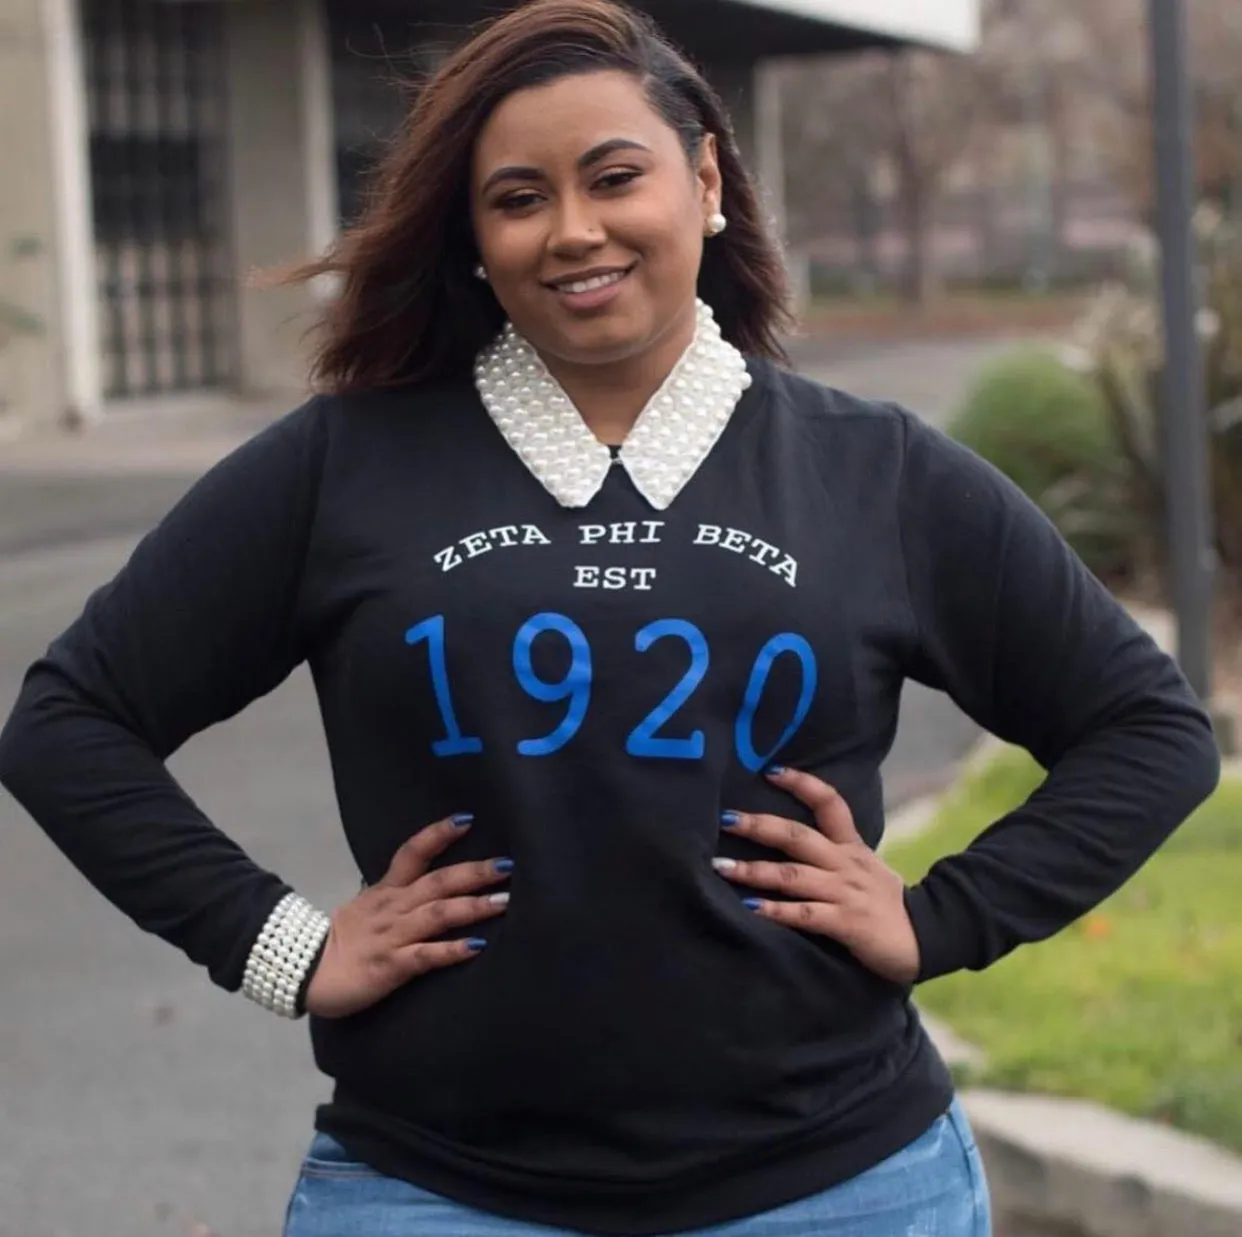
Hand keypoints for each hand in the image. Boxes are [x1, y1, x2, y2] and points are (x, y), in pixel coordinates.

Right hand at [304, 813, 510, 1017]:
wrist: (305, 972)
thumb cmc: (342, 940)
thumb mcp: (367, 906)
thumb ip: (395, 893)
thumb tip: (425, 880)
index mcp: (387, 890)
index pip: (412, 852)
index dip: (438, 834)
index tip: (467, 819)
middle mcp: (394, 907)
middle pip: (438, 882)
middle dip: (474, 872)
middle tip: (508, 864)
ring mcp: (394, 935)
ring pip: (438, 914)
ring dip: (473, 906)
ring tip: (504, 901)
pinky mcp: (392, 965)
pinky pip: (426, 956)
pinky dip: (452, 950)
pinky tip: (477, 947)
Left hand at [715, 769, 919, 985]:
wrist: (926, 940)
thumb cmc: (886, 904)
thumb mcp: (865, 867)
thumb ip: (834, 852)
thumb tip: (793, 840)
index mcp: (851, 847)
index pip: (830, 803)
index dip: (802, 784)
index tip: (771, 770)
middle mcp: (845, 864)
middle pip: (797, 836)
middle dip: (758, 825)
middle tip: (724, 818)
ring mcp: (844, 892)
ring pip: (793, 875)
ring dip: (754, 870)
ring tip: (721, 867)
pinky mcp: (845, 923)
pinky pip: (805, 914)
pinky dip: (777, 911)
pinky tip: (751, 908)